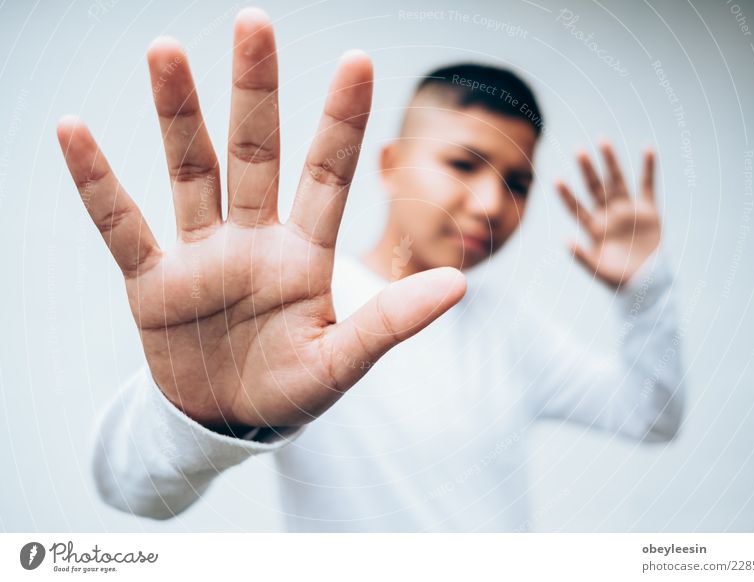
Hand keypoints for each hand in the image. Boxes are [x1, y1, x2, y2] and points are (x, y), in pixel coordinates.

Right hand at [57, 8, 465, 430]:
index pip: (327, 176)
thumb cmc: (292, 389)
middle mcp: (254, 241)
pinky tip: (75, 132)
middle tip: (254, 22)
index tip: (357, 60)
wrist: (229, 421)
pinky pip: (122, 225)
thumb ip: (392, 322)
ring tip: (165, 50)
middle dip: (255, 91)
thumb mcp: (343, 361)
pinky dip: (98, 183)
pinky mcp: (153, 284)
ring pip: (191, 172)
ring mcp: (201, 256)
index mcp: (304, 256)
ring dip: (177, 114)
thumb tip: (460, 284)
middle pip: (254, 153)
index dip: (341, 122)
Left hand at [556, 142, 661, 288]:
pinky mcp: (647, 210)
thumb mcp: (597, 269)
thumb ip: (581, 256)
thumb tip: (564, 241)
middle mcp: (607, 214)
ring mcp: (626, 210)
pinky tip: (647, 149)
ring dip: (611, 162)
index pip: (576, 208)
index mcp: (592, 228)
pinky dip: (648, 168)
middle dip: (587, 170)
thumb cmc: (616, 277)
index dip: (566, 195)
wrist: (644, 281)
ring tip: (603, 140)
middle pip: (595, 187)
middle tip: (577, 150)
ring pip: (616, 181)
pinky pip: (648, 185)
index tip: (556, 180)